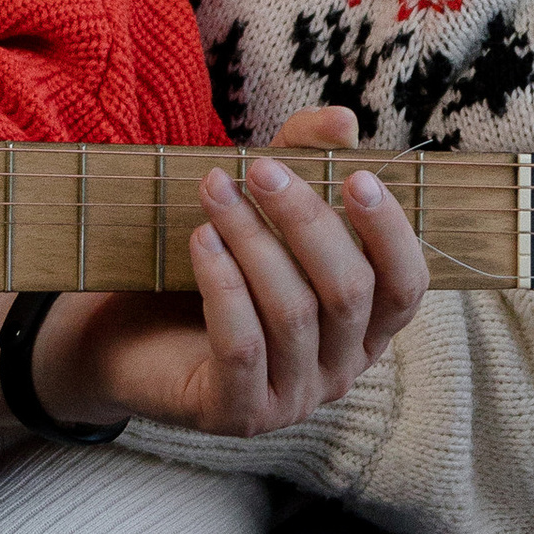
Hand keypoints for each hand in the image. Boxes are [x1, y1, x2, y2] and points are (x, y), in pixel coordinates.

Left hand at [31, 106, 424, 439]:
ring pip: (294, 314)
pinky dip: (224, 287)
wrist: (126, 339)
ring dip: (252, 242)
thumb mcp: (257, 208)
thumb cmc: (210, 270)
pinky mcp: (239, 413)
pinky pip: (243, 347)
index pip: (406, 285)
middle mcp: (341, 367)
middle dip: (305, 222)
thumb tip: (343, 119)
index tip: (356, 175)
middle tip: (257, 169)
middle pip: (348, 292)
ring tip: (213, 190)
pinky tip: (200, 241)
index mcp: (363, 324)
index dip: (390, 233)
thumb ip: (301, 160)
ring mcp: (294, 398)